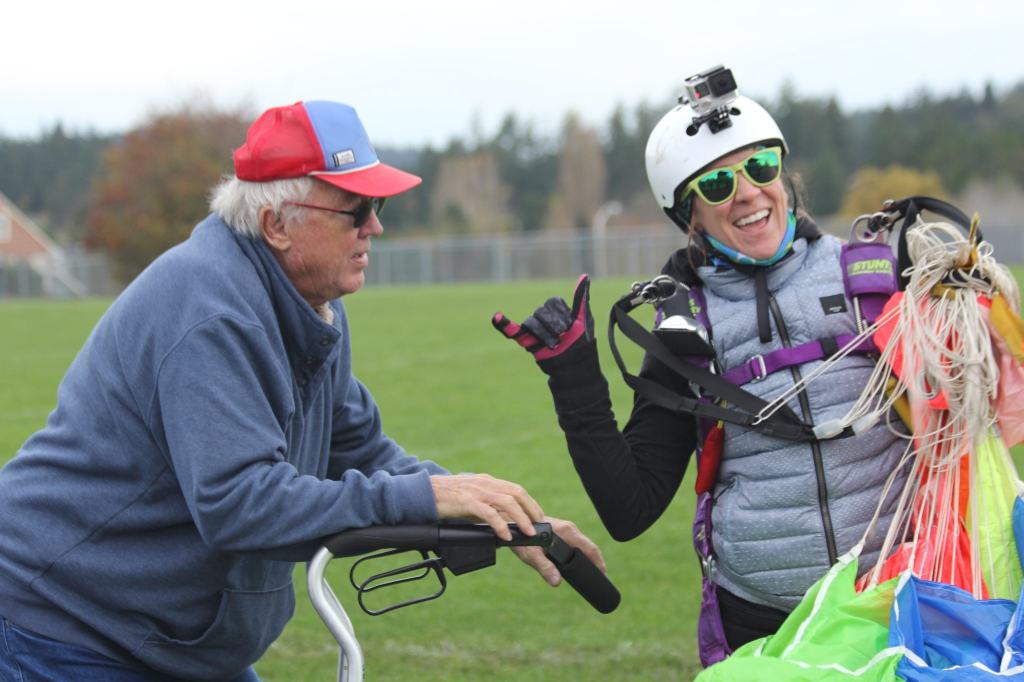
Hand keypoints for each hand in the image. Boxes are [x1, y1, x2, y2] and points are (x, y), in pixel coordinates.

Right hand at [430, 474, 544, 540]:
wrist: (424, 493)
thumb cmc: (447, 498)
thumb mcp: (471, 499)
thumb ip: (486, 506)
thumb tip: (502, 522)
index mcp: (487, 482)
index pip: (515, 489)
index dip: (530, 503)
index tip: (538, 516)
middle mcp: (485, 484)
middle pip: (516, 493)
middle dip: (531, 510)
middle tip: (539, 525)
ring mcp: (477, 491)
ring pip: (507, 502)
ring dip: (521, 518)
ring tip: (528, 532)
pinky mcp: (467, 502)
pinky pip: (489, 513)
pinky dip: (500, 525)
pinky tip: (506, 535)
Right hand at [492, 274, 593, 360]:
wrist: (577, 367)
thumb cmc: (582, 344)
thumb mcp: (584, 319)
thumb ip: (581, 298)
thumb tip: (585, 276)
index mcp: (557, 312)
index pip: (552, 302)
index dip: (561, 313)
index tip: (571, 325)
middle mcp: (545, 319)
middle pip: (541, 310)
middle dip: (553, 323)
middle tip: (564, 336)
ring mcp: (535, 330)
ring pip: (531, 321)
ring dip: (543, 333)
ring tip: (554, 344)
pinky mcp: (528, 342)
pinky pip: (514, 331)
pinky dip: (504, 325)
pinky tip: (497, 317)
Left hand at [512, 517, 606, 586]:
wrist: (510, 522)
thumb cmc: (520, 537)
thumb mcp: (531, 555)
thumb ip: (544, 568)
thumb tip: (557, 582)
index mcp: (567, 532)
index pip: (591, 548)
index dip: (599, 563)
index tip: (604, 575)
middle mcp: (569, 529)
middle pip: (588, 547)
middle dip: (595, 562)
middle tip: (600, 579)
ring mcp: (565, 529)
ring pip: (581, 546)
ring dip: (587, 559)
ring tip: (591, 574)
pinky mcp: (559, 532)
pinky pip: (574, 544)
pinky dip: (579, 555)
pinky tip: (577, 565)